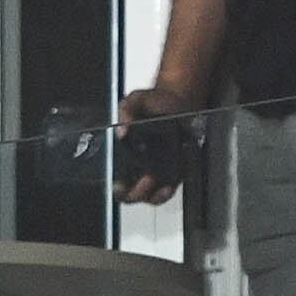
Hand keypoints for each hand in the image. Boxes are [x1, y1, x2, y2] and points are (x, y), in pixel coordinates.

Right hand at [116, 85, 197, 204]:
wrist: (179, 99)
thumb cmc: (154, 102)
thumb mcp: (135, 100)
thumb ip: (126, 110)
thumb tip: (121, 131)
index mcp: (125, 154)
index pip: (117, 180)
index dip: (118, 187)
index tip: (118, 184)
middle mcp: (139, 166)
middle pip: (133, 194)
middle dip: (135, 193)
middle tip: (142, 180)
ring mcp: (158, 171)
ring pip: (152, 195)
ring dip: (154, 195)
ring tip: (157, 185)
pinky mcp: (176, 171)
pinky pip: (171, 187)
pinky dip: (169, 189)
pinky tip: (170, 184)